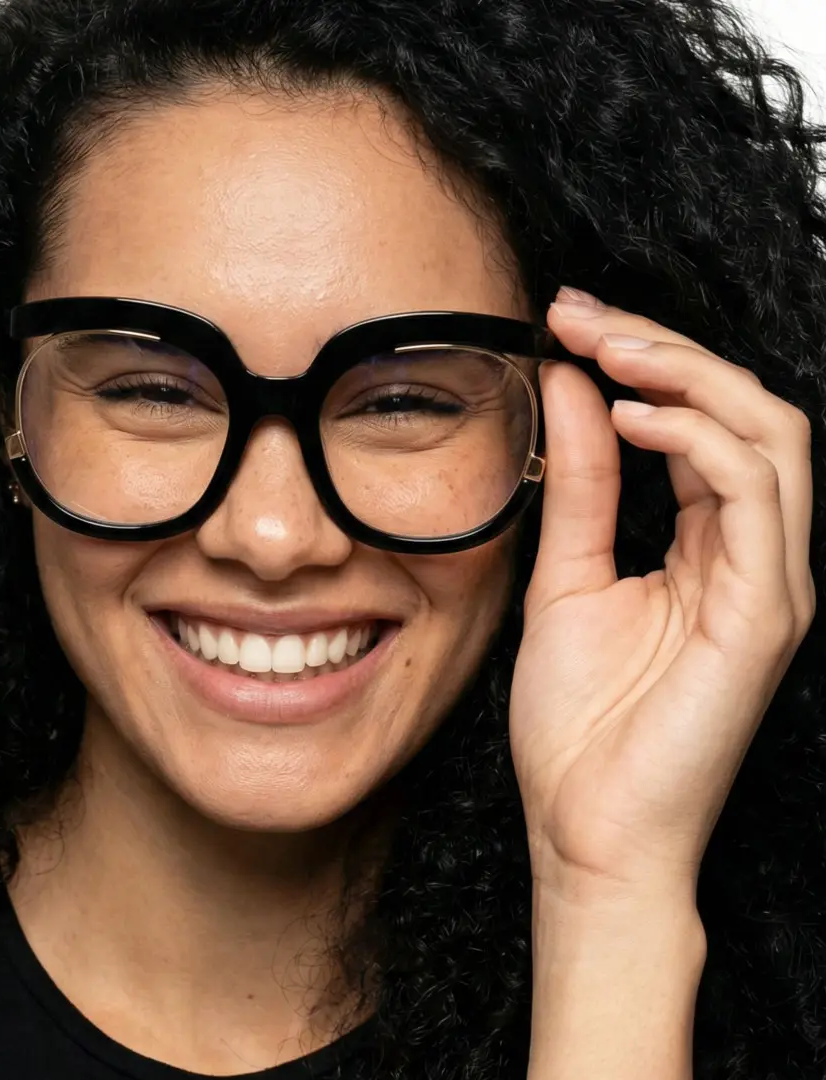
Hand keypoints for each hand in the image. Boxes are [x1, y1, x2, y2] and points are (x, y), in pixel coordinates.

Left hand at [510, 287, 815, 895]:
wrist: (587, 826)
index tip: (564, 323)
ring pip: (768, 434)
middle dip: (662, 346)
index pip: (698, 423)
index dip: (639, 360)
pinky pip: (756, 491)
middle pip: (741, 411)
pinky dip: (698, 437)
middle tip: (580, 314)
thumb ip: (577, 485)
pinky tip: (631, 416)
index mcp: (708, 546)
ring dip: (686, 374)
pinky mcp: (764, 610)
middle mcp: (752, 555)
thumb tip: (574, 388)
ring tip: (606, 347)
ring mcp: (768, 580)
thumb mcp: (565, 577)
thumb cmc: (580, 721)